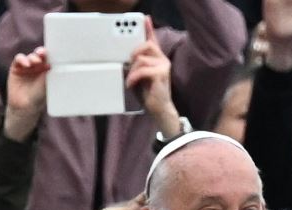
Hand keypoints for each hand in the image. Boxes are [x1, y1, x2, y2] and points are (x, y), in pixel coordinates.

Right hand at [4, 46, 49, 141]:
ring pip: (30, 56)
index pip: (49, 58)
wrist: (25, 106)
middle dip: (41, 53)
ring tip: (35, 62)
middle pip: (39, 55)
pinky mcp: (16, 68)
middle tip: (42, 54)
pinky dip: (22, 59)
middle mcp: (37, 66)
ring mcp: (26, 66)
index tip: (51, 54)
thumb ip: (50, 72)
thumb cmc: (39, 96)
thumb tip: (56, 62)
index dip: (49, 54)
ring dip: (33, 57)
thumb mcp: (47, 83)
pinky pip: (18, 59)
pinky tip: (26, 64)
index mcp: (47, 69)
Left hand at [127, 18, 178, 136]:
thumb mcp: (139, 76)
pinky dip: (133, 77)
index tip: (144, 18)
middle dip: (134, 53)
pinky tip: (132, 84)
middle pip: (147, 45)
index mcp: (157, 59)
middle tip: (129, 65)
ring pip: (141, 59)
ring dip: (132, 70)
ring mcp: (163, 66)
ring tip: (131, 81)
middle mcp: (162, 60)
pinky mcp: (161, 74)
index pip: (153, 40)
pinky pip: (142, 69)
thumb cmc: (149, 94)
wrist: (159, 110)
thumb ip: (136, 65)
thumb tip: (127, 59)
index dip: (148, 28)